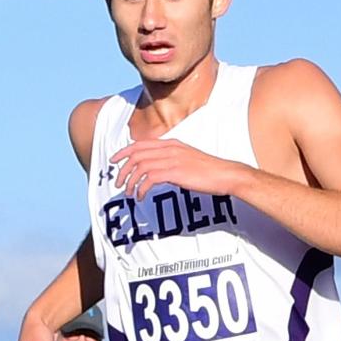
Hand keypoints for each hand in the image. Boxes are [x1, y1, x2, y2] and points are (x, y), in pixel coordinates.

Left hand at [110, 138, 238, 202]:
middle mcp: (170, 148)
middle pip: (136, 155)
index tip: (114, 162)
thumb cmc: (209, 171)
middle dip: (123, 170)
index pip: (140, 144)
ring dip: (131, 181)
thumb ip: (171, 162)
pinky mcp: (176, 172)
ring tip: (130, 193)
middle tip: (118, 183)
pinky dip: (141, 188)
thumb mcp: (187, 160)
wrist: (226, 174)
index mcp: (171, 144)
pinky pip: (150, 178)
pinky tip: (141, 196)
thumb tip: (158, 172)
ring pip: (140, 166)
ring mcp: (172, 159)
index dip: (124, 152)